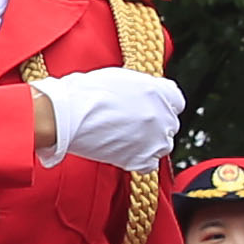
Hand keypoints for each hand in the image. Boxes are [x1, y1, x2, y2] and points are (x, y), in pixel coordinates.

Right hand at [38, 68, 184, 172]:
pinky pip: (150, 165)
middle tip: (132, 125)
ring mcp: (155, 138)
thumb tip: (140, 93)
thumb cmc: (85, 92)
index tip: (150, 110)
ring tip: (126, 140)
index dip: (161, 105)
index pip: (176, 100)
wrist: (67, 114)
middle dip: (154, 125)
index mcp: (160, 89)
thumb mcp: (119, 78)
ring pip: (163, 146)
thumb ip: (139, 87)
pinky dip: (139, 161)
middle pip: (169, 124)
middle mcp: (163, 114)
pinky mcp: (142, 159)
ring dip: (148, 144)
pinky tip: (123, 153)